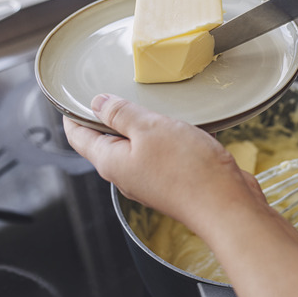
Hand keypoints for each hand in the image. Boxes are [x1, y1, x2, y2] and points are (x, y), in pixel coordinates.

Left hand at [63, 94, 264, 231]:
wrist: (226, 205)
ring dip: (141, 125)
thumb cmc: (188, 170)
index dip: (73, 114)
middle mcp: (127, 174)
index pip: (79, 136)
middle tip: (113, 91)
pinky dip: (165, 137)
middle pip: (107, 142)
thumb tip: (98, 103)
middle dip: (107, 117)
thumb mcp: (150, 128)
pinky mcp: (174, 181)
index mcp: (111, 162)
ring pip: (137, 146)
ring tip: (149, 103)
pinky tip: (180, 125)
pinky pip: (161, 154)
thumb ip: (122, 113)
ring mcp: (150, 179)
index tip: (71, 97)